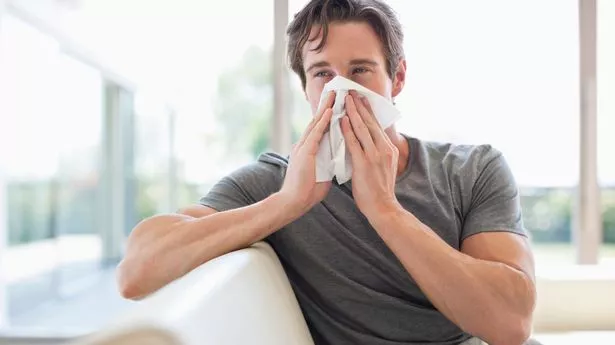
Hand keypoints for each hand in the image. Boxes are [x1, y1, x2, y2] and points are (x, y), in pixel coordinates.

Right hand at [279, 91, 335, 214]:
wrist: (294, 202)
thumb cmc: (307, 192)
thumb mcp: (322, 172)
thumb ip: (328, 162)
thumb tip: (338, 159)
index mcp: (309, 149)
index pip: (319, 128)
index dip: (327, 115)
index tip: (335, 103)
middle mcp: (304, 144)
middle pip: (317, 121)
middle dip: (326, 106)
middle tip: (335, 91)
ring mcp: (303, 147)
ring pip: (316, 123)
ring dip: (325, 108)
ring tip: (334, 94)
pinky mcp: (304, 152)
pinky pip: (316, 134)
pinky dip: (323, 122)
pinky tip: (330, 111)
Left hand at [341, 90, 401, 220]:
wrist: (383, 208)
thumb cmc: (379, 190)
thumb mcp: (384, 167)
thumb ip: (377, 153)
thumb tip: (369, 143)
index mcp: (389, 149)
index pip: (376, 125)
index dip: (367, 111)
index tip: (361, 98)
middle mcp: (384, 149)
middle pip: (370, 123)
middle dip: (360, 106)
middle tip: (351, 92)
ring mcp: (375, 156)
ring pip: (363, 129)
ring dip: (353, 112)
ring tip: (345, 100)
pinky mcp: (365, 163)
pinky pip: (354, 143)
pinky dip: (348, 130)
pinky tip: (342, 120)